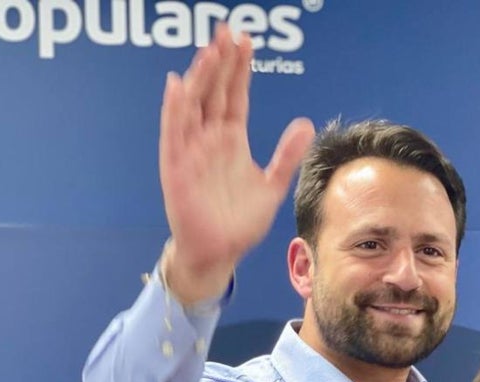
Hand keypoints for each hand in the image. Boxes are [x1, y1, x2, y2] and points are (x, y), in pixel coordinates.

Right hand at [159, 24, 315, 302]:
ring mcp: (191, 151)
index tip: (245, 40)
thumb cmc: (239, 221)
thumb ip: (286, 156)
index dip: (239, 69)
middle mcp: (209, 139)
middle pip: (213, 92)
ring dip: (200, 78)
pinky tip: (177, 85)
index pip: (235, 96)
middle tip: (225, 31)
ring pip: (193, 106)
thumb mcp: (272, 186)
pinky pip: (174, 134)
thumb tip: (306, 123)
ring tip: (209, 51)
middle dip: (219, 62)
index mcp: (231, 140)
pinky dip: (174, 110)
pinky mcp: (176, 168)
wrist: (219, 253)